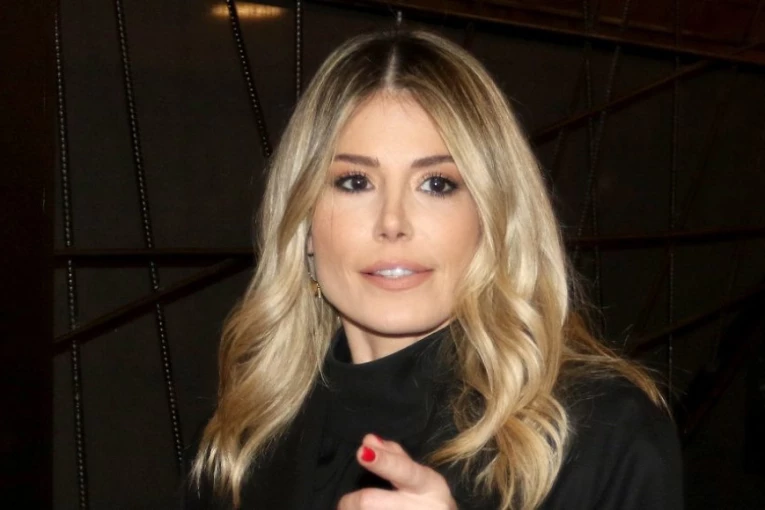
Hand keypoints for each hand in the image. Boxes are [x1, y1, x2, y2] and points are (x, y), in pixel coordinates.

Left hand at [336, 434, 457, 509]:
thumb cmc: (429, 502)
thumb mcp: (421, 479)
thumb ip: (395, 458)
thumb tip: (368, 440)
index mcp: (428, 486)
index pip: (402, 470)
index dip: (382, 462)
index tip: (362, 452)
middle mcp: (423, 508)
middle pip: (369, 501)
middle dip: (350, 502)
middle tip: (347, 504)